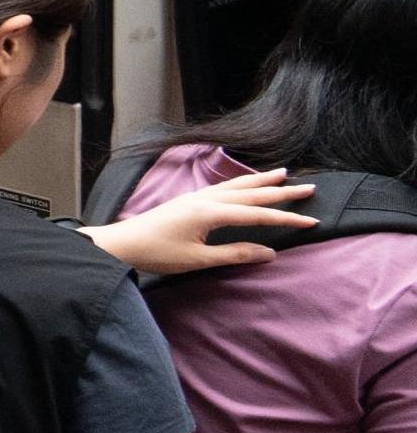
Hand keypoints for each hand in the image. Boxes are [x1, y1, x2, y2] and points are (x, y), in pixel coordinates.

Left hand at [85, 171, 316, 276]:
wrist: (121, 244)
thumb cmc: (157, 254)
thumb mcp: (198, 259)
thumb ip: (235, 254)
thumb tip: (269, 252)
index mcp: (210, 213)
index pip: (258, 215)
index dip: (286, 218)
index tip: (312, 220)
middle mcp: (205, 199)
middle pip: (251, 193)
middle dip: (281, 191)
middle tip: (310, 187)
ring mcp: (196, 197)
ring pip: (237, 186)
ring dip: (261, 180)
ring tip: (283, 173)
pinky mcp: (189, 200)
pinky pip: (223, 187)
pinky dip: (241, 183)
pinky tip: (246, 182)